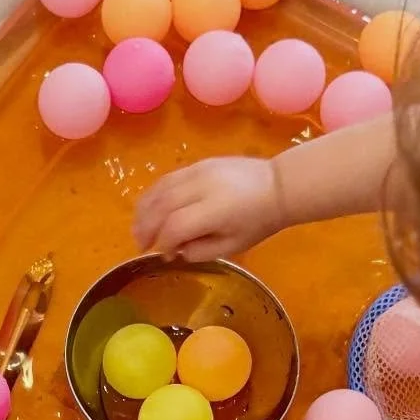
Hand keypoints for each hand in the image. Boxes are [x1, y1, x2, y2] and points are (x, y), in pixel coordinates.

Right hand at [133, 156, 283, 260]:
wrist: (279, 185)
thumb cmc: (259, 221)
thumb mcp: (234, 246)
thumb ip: (202, 251)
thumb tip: (177, 251)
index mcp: (215, 209)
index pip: (176, 226)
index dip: (164, 243)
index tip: (165, 256)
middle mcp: (202, 186)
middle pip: (161, 206)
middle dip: (146, 227)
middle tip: (141, 245)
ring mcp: (198, 170)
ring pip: (159, 189)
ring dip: (144, 210)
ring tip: (140, 228)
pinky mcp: (198, 163)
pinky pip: (167, 178)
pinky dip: (154, 195)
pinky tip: (151, 209)